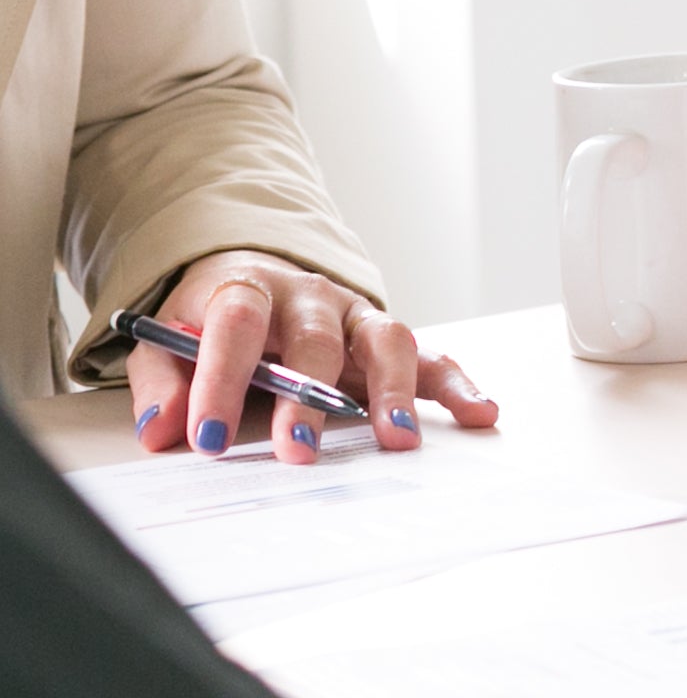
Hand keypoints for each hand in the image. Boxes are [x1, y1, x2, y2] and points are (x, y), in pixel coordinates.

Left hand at [125, 250, 499, 463]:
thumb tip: (164, 430)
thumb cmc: (209, 321)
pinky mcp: (388, 341)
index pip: (237, 324)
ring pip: (387, 340)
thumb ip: (163, 382)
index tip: (206, 436)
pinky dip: (459, 385)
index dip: (221, 378)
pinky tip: (479, 413)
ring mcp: (356, 317)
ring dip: (393, 390)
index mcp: (249, 289)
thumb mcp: (168, 343)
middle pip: (316, 338)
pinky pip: (431, 357)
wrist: (251, 279)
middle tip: (297, 451)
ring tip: (397, 439)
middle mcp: (311, 297)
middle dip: (309, 398)